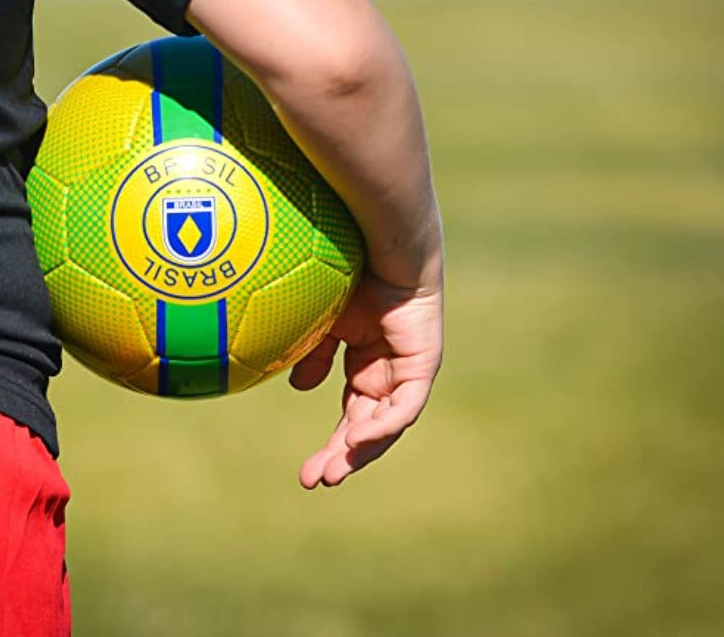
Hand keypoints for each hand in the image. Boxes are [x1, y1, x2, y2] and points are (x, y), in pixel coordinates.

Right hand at [290, 263, 443, 488]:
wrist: (381, 243)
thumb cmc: (350, 271)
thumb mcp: (323, 323)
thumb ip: (315, 356)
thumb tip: (299, 389)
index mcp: (367, 366)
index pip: (351, 416)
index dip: (331, 446)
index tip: (305, 472)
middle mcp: (389, 374)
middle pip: (367, 429)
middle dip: (341, 457)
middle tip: (314, 481)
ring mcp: (409, 372)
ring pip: (387, 426)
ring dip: (360, 451)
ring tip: (333, 472)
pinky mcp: (423, 365)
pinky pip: (405, 406)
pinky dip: (382, 425)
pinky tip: (356, 439)